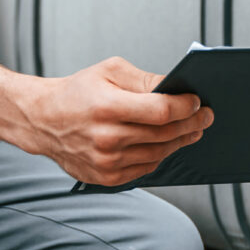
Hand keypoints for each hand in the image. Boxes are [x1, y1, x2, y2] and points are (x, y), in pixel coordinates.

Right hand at [18, 57, 211, 185]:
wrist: (43, 120)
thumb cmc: (78, 91)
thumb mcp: (110, 71)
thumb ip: (145, 80)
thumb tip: (176, 88)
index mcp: (108, 108)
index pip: (162, 111)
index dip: (186, 107)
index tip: (198, 101)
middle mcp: (107, 138)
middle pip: (165, 134)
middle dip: (191, 124)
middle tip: (205, 117)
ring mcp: (106, 162)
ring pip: (159, 153)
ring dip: (180, 141)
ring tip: (192, 130)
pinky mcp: (106, 177)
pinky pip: (145, 168)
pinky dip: (160, 155)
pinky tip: (167, 144)